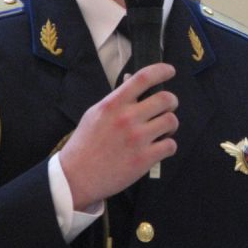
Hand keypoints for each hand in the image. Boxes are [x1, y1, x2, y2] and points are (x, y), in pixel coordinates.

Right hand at [58, 62, 178, 210]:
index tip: (170, 71)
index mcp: (113, 104)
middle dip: (171, 101)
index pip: (143, 78)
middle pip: (165, 99)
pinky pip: (170, 145)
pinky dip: (168, 145)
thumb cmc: (84, 144)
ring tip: (163, 129)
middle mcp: (127, 118)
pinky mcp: (144, 159)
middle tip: (168, 107)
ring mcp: (137, 139)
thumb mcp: (95, 113)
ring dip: (170, 124)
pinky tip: (159, 147)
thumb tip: (132, 80)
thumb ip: (116, 98)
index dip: (161, 70)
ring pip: (171, 121)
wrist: (75, 177)